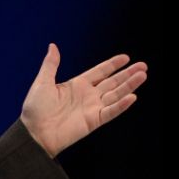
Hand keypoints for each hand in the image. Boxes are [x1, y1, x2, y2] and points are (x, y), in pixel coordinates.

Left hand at [20, 43, 147, 157]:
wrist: (34, 132)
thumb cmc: (35, 108)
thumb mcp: (42, 82)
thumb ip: (51, 64)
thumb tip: (53, 46)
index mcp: (76, 85)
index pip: (99, 72)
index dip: (112, 65)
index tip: (126, 57)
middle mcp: (87, 95)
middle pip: (112, 82)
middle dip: (127, 74)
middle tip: (143, 65)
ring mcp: (92, 108)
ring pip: (115, 94)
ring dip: (129, 86)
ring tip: (143, 75)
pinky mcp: (94, 121)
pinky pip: (111, 112)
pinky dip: (121, 105)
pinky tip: (132, 96)